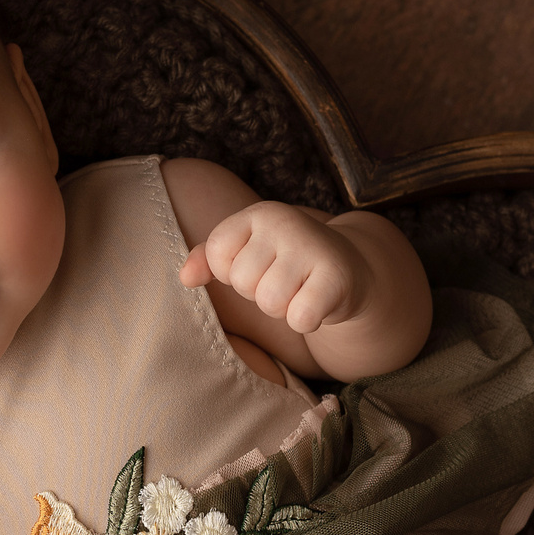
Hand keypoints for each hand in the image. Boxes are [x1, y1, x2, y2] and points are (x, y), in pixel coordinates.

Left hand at [178, 202, 366, 335]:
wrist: (348, 269)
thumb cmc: (285, 262)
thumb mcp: (246, 251)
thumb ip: (209, 258)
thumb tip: (185, 277)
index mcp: (258, 214)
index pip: (217, 254)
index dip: (232, 272)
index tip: (257, 266)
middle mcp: (286, 222)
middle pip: (243, 282)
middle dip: (259, 293)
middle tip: (284, 282)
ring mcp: (313, 248)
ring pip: (270, 302)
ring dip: (282, 309)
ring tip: (299, 291)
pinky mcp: (337, 277)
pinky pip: (299, 318)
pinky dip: (305, 321)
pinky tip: (317, 304)